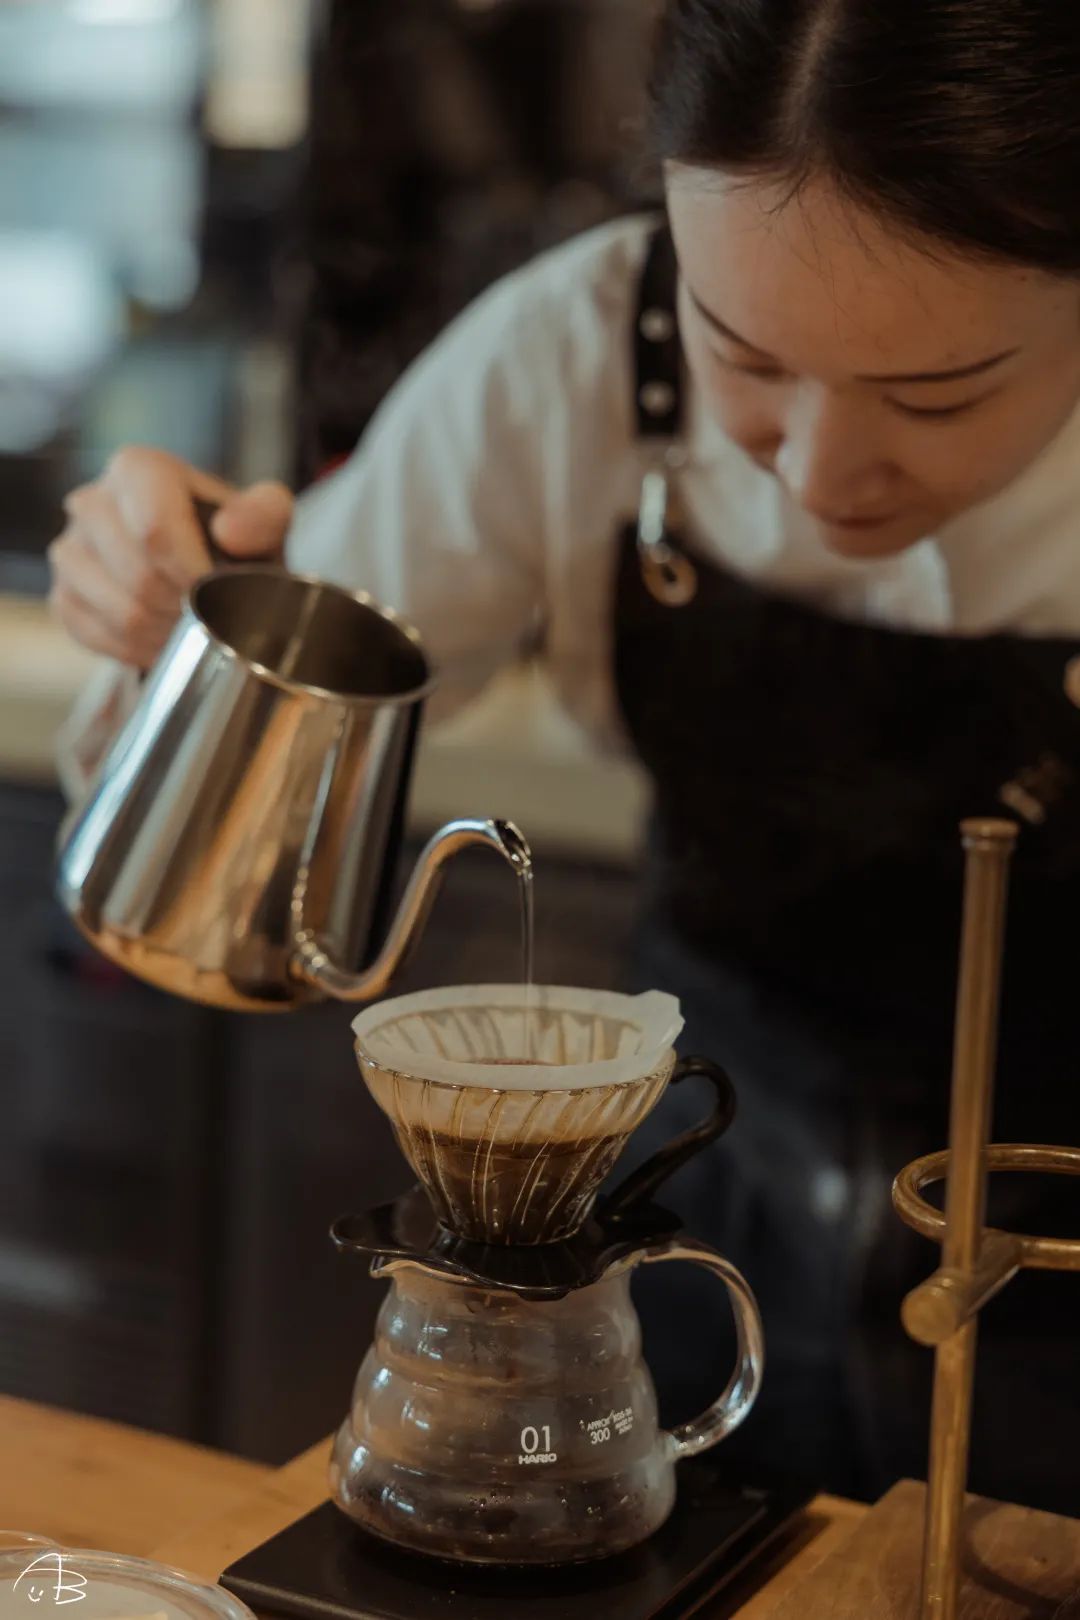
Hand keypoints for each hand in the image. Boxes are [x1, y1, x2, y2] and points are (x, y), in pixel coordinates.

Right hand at [48, 446, 293, 667]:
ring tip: (193, 628)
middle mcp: (91, 502)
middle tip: (213, 614)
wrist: (201, 569)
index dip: (192, 571)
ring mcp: (69, 550)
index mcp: (138, 469)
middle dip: (185, 606)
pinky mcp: (62, 596)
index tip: (220, 590)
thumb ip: (264, 515)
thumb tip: (230, 531)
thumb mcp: (263, 523)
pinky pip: (98, 636)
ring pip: (121, 612)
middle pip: (139, 575)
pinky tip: (164, 639)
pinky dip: (140, 649)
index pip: (154, 528)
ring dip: (167, 632)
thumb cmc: (233, 543)